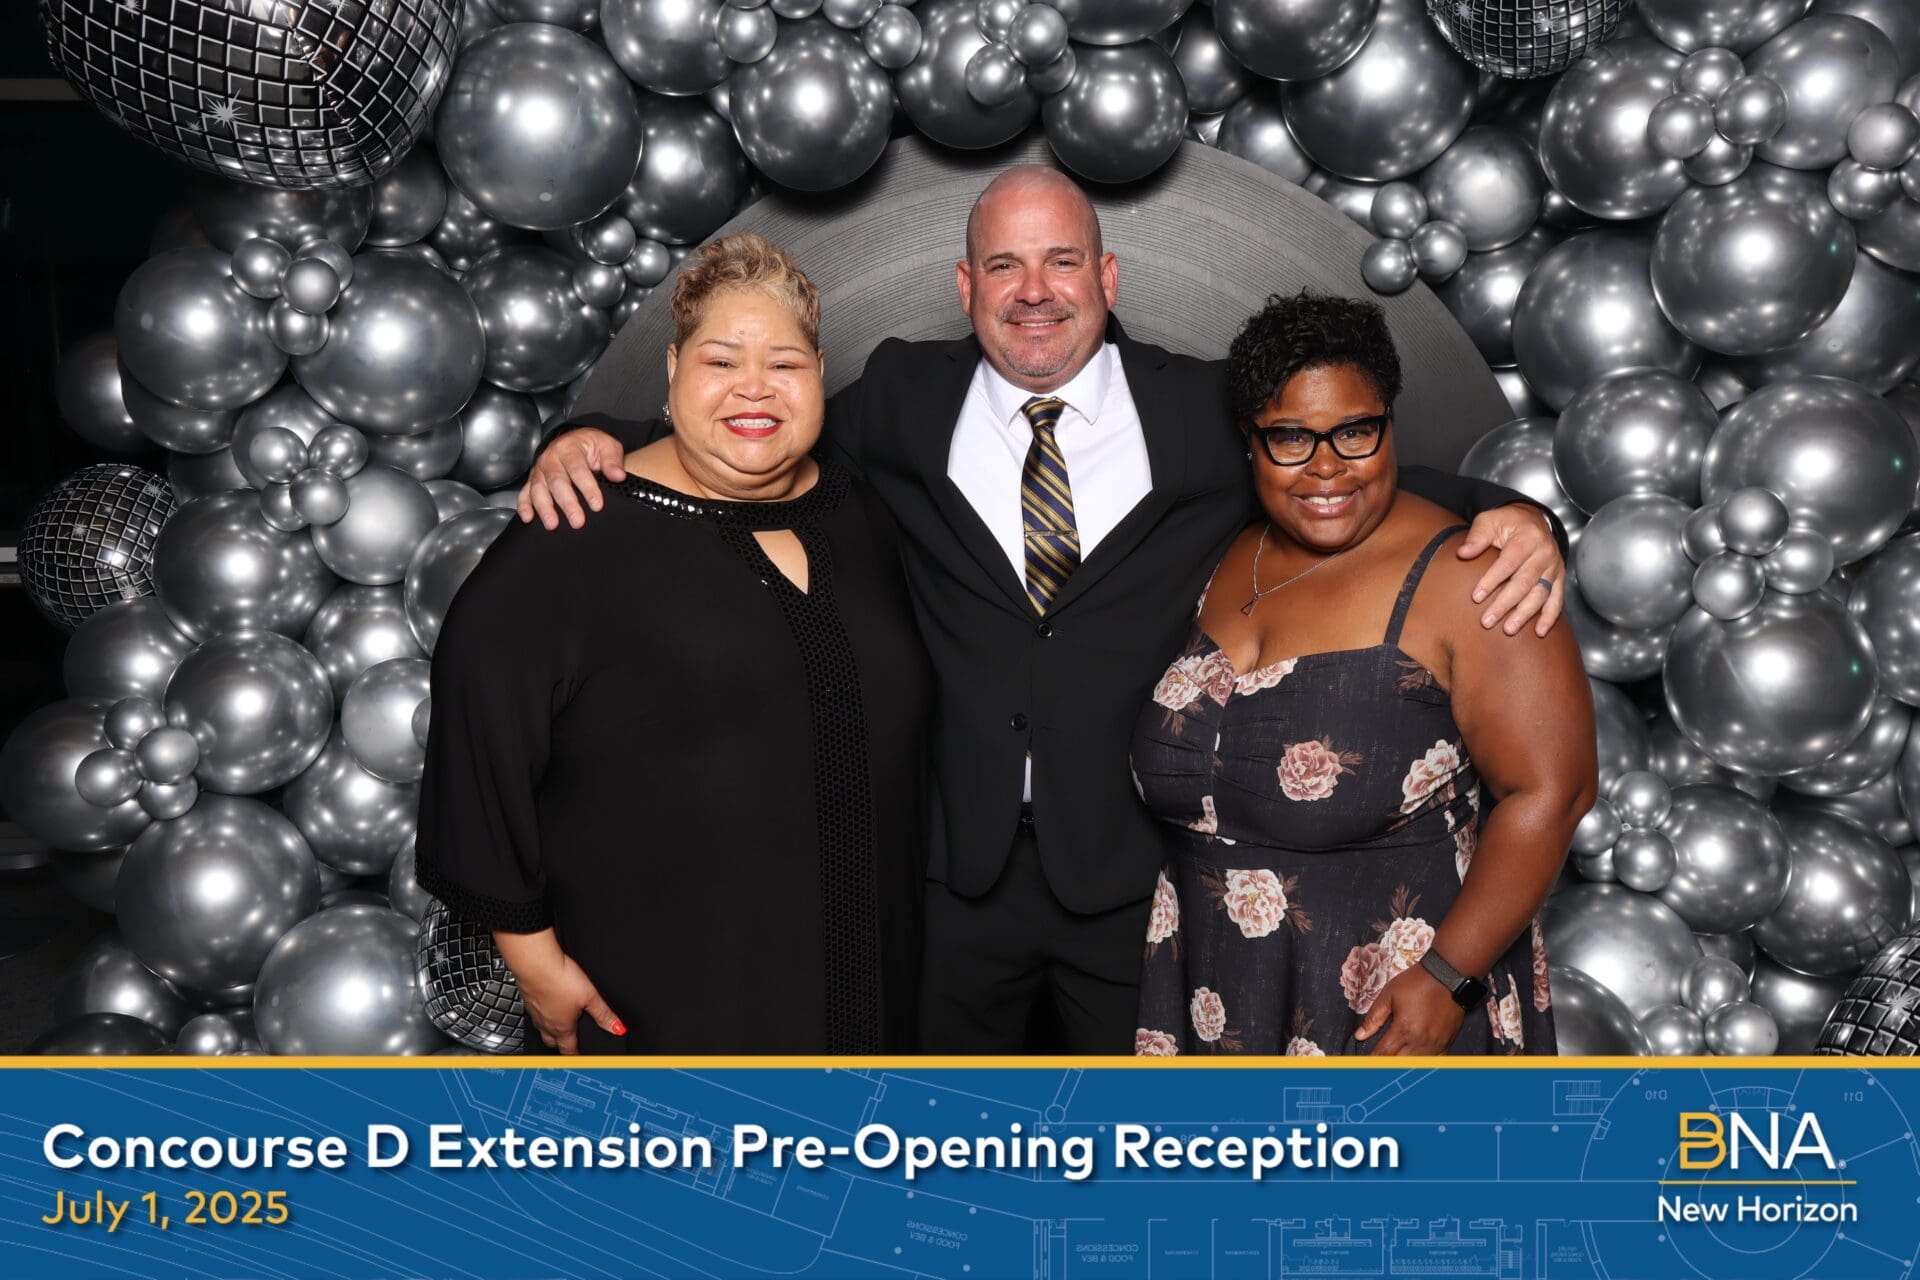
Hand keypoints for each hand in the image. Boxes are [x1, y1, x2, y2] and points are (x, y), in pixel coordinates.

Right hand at [513, 951, 624, 1053]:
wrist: (535, 964)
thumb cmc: (559, 979)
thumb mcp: (589, 996)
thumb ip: (603, 1014)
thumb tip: (617, 1028)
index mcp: (562, 1026)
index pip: (569, 1048)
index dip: (575, 1054)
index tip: (578, 1058)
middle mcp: (546, 1023)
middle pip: (552, 1041)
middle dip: (560, 1045)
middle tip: (567, 1045)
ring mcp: (534, 1012)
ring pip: (541, 1029)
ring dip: (549, 1031)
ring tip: (556, 1027)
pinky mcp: (527, 999)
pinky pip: (533, 1015)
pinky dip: (540, 1015)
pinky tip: (545, 1005)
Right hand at [516, 427, 626, 529]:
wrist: (575, 440)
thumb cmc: (591, 445)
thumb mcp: (607, 446)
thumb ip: (612, 461)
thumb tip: (618, 475)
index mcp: (569, 448)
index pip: (578, 469)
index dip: (587, 488)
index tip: (597, 505)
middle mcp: (551, 458)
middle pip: (557, 481)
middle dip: (567, 503)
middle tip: (577, 521)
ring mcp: (540, 469)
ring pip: (538, 489)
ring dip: (545, 508)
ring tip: (552, 524)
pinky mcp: (533, 480)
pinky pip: (525, 492)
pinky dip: (524, 506)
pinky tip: (528, 518)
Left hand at [1355, 964, 1464, 1055]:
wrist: (1447, 975)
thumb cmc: (1417, 982)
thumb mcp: (1389, 995)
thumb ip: (1374, 1017)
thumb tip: (1360, 1035)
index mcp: (1404, 1028)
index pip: (1383, 1053)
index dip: (1373, 1059)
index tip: (1365, 1063)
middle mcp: (1420, 1040)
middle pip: (1400, 1063)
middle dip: (1387, 1064)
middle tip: (1378, 1064)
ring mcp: (1435, 1043)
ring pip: (1417, 1065)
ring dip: (1404, 1065)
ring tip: (1395, 1064)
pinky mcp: (1447, 1042)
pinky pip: (1434, 1061)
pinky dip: (1423, 1063)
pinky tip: (1416, 1061)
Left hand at [1458, 503, 1563, 636]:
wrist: (1533, 519)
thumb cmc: (1508, 522)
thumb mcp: (1489, 520)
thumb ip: (1477, 537)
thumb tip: (1463, 553)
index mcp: (1527, 538)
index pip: (1508, 563)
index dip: (1492, 580)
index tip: (1476, 597)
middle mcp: (1544, 553)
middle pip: (1524, 582)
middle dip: (1505, 604)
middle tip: (1488, 621)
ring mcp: (1554, 567)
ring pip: (1540, 594)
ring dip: (1525, 614)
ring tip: (1509, 629)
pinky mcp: (1558, 577)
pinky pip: (1557, 599)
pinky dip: (1550, 617)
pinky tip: (1540, 631)